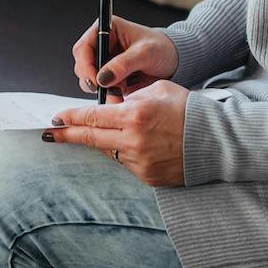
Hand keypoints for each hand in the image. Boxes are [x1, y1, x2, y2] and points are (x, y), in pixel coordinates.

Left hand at [47, 80, 190, 185]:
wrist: (217, 141)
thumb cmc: (188, 110)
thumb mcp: (157, 89)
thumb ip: (130, 96)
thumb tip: (110, 103)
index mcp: (134, 114)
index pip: (92, 116)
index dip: (70, 118)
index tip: (55, 118)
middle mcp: (133, 140)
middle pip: (90, 139)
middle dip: (67, 135)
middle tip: (50, 135)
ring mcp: (139, 162)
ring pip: (110, 150)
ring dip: (107, 142)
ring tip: (120, 132)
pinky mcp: (147, 177)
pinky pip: (127, 162)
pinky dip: (127, 152)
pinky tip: (140, 145)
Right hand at [72, 15, 178, 99]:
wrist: (176, 62)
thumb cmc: (163, 49)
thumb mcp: (145, 53)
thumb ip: (123, 64)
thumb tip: (103, 77)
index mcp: (107, 30)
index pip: (83, 47)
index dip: (85, 65)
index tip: (95, 82)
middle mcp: (103, 45)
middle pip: (82, 65)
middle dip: (92, 80)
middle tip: (107, 90)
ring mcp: (106, 62)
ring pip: (90, 80)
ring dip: (102, 90)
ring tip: (121, 91)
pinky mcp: (111, 77)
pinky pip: (102, 90)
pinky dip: (109, 96)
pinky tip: (123, 95)